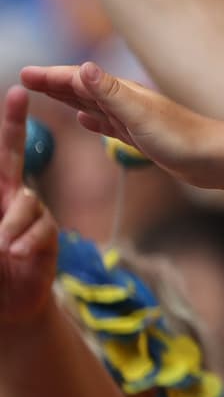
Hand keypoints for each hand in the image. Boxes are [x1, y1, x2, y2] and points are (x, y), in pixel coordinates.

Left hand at [0, 87, 57, 325]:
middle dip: (13, 121)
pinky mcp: (47, 232)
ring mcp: (30, 213)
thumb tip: (18, 197)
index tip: (14, 93)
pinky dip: (28, 243)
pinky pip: (41, 227)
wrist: (7, 304)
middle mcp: (9, 196)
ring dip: (10, 227)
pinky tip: (20, 256)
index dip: (6, 127)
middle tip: (18, 92)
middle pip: (11, 153)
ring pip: (26, 202)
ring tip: (3, 251)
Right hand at [20, 62, 223, 189]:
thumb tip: (83, 68)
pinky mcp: (142, 138)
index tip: (24, 74)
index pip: (79, 80)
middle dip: (55, 83)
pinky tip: (85, 120)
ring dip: (70, 98)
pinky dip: (93, 120)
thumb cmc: (182, 138)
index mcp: (123, 93)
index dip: (51, 77)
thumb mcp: (140, 114)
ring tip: (48, 94)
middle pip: (83, 89)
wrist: (215, 160)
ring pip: (94, 105)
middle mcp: (127, 102)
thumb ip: (110, 93)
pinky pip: (109, 124)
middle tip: (27, 79)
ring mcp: (135, 120)